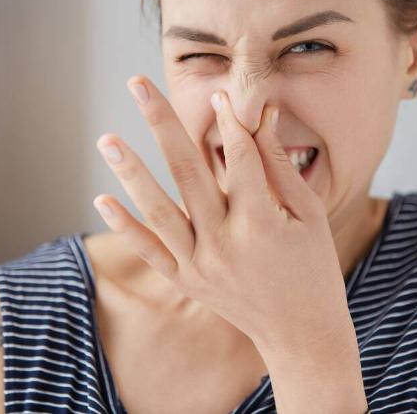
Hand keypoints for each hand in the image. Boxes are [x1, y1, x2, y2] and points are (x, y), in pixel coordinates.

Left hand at [93, 75, 353, 351]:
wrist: (301, 332)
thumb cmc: (313, 267)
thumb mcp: (307, 214)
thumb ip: (279, 166)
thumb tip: (260, 117)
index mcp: (261, 223)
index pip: (238, 158)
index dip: (229, 122)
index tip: (217, 95)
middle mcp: (224, 244)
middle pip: (188, 172)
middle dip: (162, 123)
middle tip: (138, 84)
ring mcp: (200, 266)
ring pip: (159, 210)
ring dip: (132, 172)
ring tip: (106, 138)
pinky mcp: (187, 281)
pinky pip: (150, 251)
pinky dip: (125, 226)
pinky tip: (103, 198)